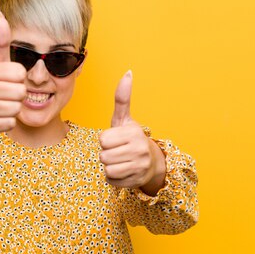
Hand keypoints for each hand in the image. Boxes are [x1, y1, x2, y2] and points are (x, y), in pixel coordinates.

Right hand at [0, 11, 26, 147]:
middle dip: (17, 96)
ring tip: (2, 105)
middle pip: (21, 92)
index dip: (19, 79)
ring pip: (16, 109)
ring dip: (13, 109)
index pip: (21, 74)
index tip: (8, 80)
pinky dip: (7, 122)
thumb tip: (1, 14)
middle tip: (5, 95)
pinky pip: (10, 123)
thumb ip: (2, 41)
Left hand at [99, 70, 164, 189]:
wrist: (151, 162)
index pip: (103, 139)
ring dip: (109, 167)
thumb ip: (122, 98)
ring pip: (107, 169)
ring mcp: (140, 166)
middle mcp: (139, 149)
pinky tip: (124, 171)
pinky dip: (114, 178)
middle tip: (118, 151)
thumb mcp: (124, 119)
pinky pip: (112, 181)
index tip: (116, 139)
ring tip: (120, 161)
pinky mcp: (136, 181)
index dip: (105, 140)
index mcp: (134, 132)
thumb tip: (128, 72)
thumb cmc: (131, 138)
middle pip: (103, 156)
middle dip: (106, 154)